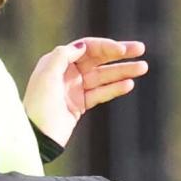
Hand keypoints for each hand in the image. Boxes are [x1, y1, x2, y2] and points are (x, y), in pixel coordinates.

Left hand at [24, 38, 147, 149]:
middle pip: (98, 59)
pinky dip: (115, 88)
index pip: (87, 48)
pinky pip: (101, 93)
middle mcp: (66, 73)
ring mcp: (74, 89)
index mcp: (57, 62)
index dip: (105, 46)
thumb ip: (63, 56)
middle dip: (120, 54)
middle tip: (141, 49)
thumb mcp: (47, 75)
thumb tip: (83, 45)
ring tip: (143, 68)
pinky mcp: (80, 105)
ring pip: (103, 76)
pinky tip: (129, 84)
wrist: (38, 135)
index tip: (121, 50)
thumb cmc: (39, 104)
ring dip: (123, 71)